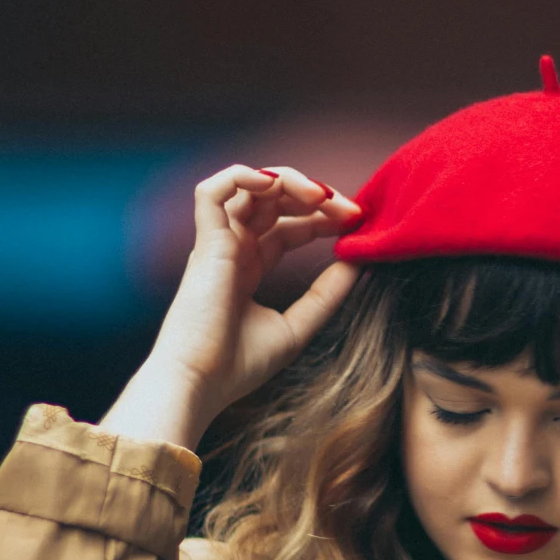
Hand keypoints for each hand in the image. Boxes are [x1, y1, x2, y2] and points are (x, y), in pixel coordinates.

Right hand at [102, 165, 360, 448]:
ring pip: (248, 186)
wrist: (201, 383)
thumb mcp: (298, 326)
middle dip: (315, 197)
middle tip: (350, 210)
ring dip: (288, 181)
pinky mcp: (205, 243)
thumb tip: (358, 262)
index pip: (289, 225)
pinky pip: (213, 191)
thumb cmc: (239, 365)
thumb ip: (326, 294)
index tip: (357, 224)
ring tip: (320, 196)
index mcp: (249, 267)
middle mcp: (233, 249)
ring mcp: (217, 243)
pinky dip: (243, 176)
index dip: (322, 218)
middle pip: (274, 201)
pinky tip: (276, 186)